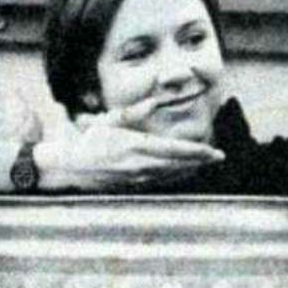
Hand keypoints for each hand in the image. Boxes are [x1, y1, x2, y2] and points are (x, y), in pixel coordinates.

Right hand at [35, 96, 224, 191]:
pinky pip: (160, 181)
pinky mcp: (133, 186)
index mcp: (134, 146)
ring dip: (190, 169)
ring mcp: (136, 178)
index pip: (174, 150)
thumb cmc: (87, 140)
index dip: (197, 152)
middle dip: (200, 161)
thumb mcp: (109, 121)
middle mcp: (139, 165)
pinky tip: (184, 171)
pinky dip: (175, 175)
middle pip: (178, 165)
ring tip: (206, 163)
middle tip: (218, 158)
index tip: (214, 152)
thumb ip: (134, 112)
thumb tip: (155, 101)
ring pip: (171, 175)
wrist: (69, 167)